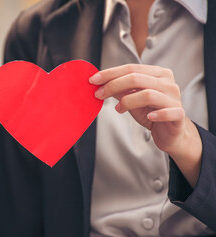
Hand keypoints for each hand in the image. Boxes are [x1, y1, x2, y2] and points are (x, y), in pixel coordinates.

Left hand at [89, 64, 201, 186]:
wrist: (170, 133)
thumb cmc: (151, 113)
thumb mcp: (132, 100)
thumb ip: (120, 90)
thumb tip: (100, 83)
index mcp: (157, 74)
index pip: (130, 68)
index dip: (110, 73)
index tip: (93, 80)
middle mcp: (167, 82)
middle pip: (136, 78)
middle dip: (113, 85)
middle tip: (99, 94)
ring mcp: (174, 97)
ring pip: (147, 94)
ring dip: (128, 101)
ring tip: (119, 109)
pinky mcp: (179, 114)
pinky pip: (169, 111)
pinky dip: (157, 114)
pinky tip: (148, 117)